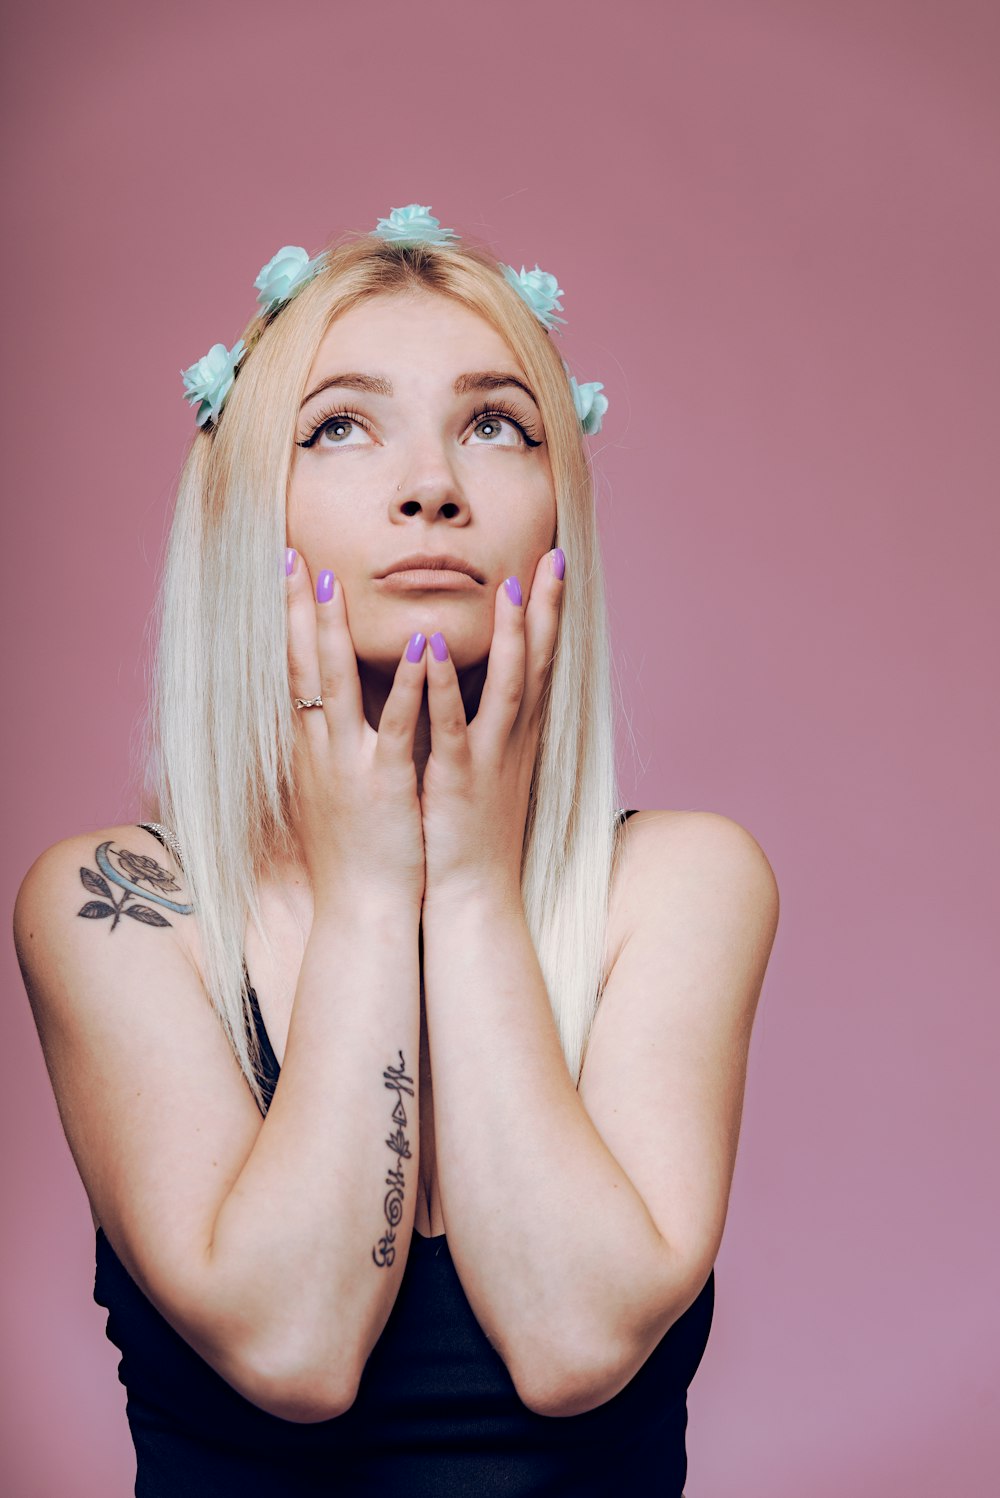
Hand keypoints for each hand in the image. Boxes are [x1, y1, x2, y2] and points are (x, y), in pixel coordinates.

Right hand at [286, 551, 427, 910]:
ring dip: (334, 631)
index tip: (285, 574)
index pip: (292, 672)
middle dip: (296, 610)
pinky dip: (406, 683)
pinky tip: (417, 644)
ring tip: (335, 580)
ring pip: (337, 685)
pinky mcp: (386, 784)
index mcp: (311, 750)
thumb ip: (328, 749)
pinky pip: (396, 725)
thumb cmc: (352, 853)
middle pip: (301, 666)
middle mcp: (320, 750)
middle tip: (292, 558)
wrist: (362, 913)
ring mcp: (350, 765)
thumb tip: (323, 716)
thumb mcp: (332, 792)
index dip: (287, 622)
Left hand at [419, 549, 564, 908]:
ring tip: (509, 586)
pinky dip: (446, 684)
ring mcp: (488, 757)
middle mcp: (512, 739)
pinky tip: (438, 647)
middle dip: (547, 608)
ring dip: (510, 635)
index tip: (553, 562)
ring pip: (507, 685)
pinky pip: (452, 724)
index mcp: (515, 734)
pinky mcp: (457, 779)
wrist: (472, 895)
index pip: (539, 661)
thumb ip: (484, 723)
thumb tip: (479, 686)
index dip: (548, 613)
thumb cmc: (470, 831)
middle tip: (555, 556)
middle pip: (538, 662)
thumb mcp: (484, 766)